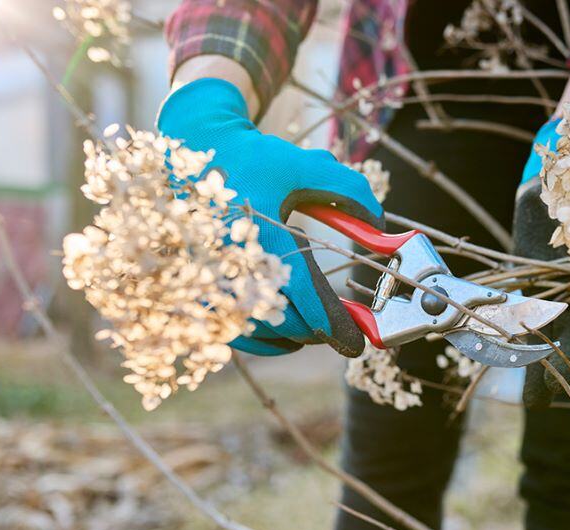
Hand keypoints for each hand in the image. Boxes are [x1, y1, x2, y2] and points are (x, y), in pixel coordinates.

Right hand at [157, 77, 382, 356]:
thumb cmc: (252, 157)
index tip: (358, 341)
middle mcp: (230, 265)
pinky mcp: (192, 287)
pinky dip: (259, 339)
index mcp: (262, 237)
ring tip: (314, 330)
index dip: (338, 325)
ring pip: (258, 332)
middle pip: (285, 322)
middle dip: (318, 331)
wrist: (189, 147)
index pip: (308, 299)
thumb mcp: (306, 165)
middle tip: (341, 329)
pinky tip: (281, 334)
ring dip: (291, 336)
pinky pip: (228, 332)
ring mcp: (205, 280)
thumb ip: (350, 192)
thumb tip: (380, 228)